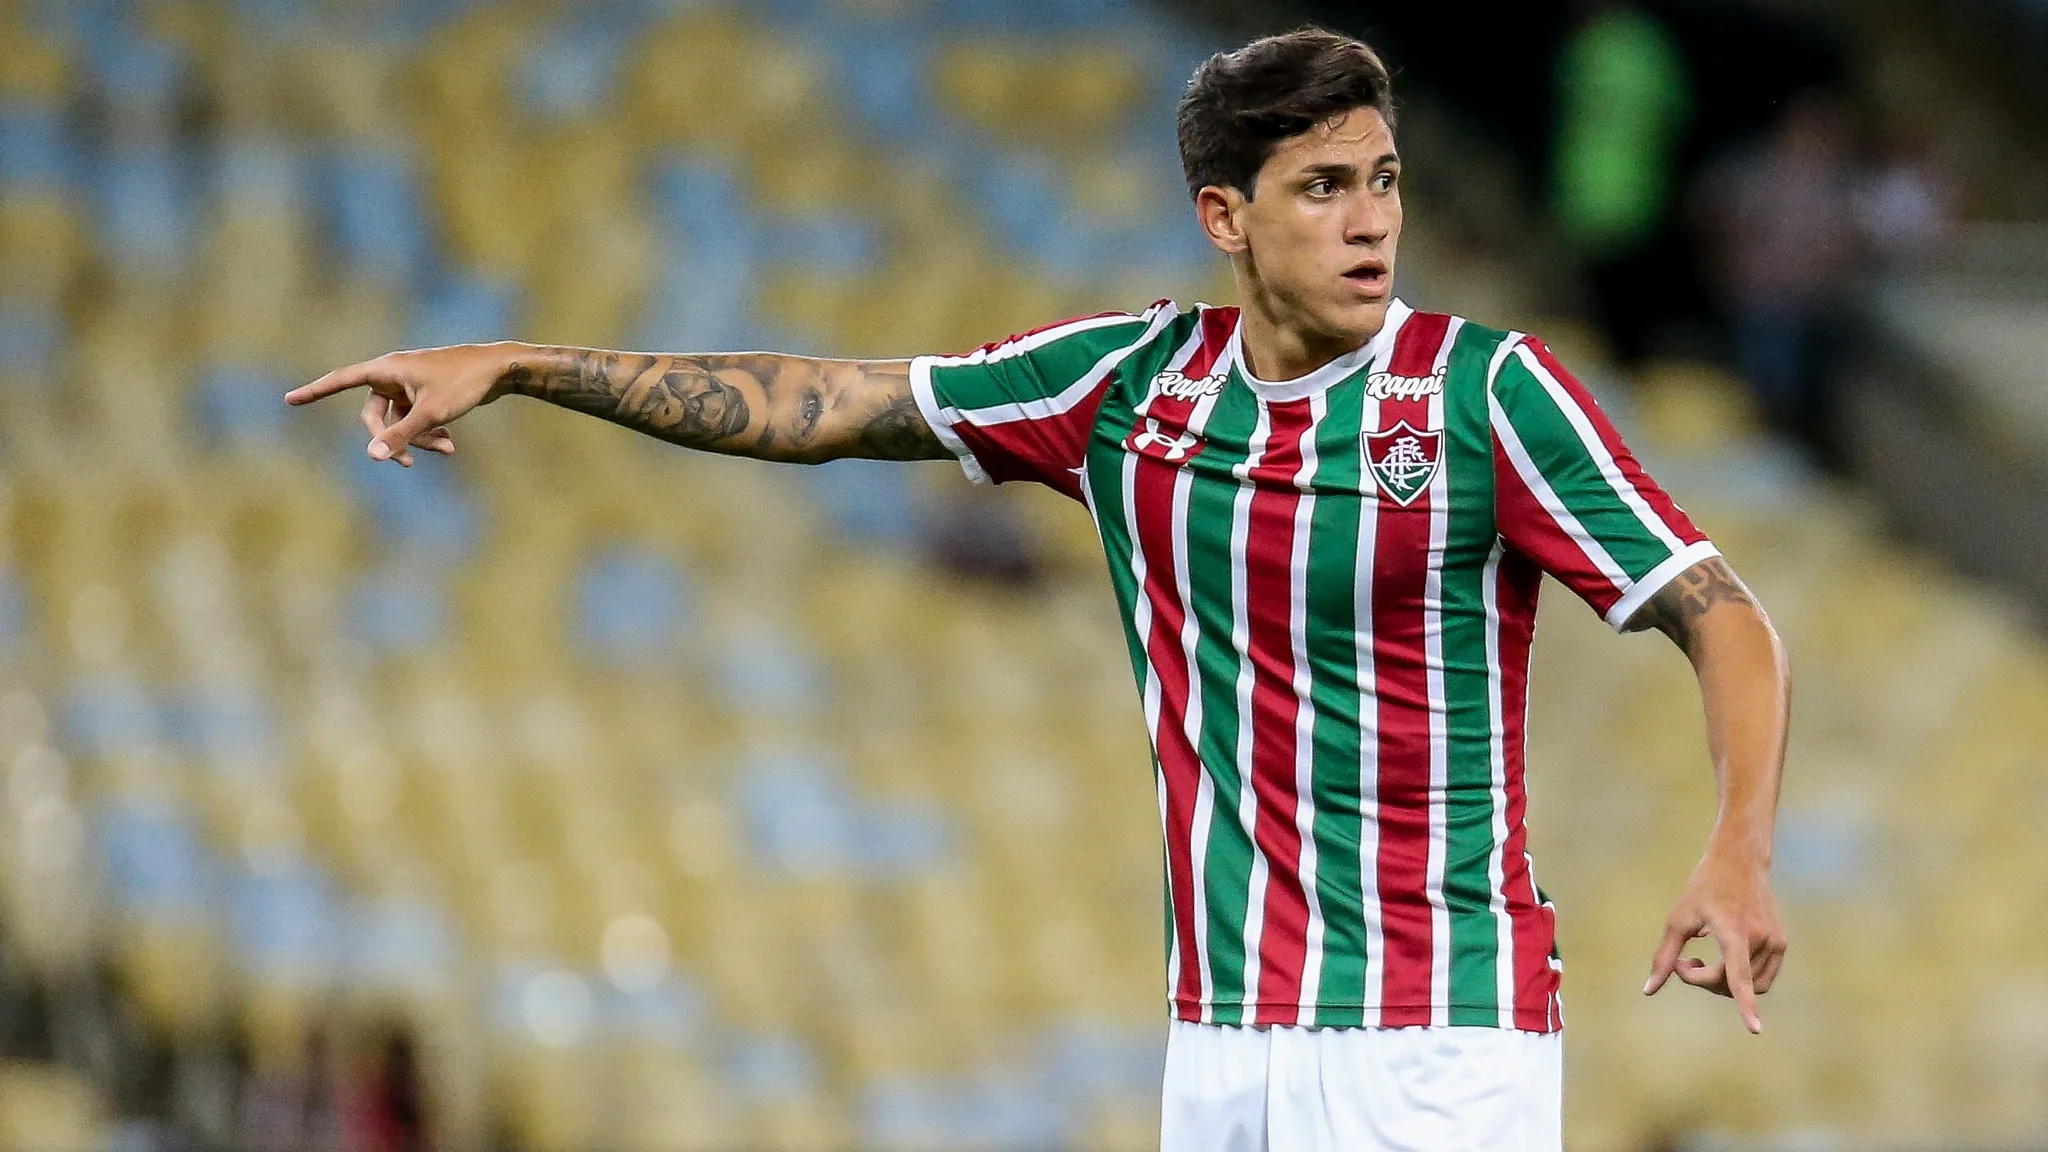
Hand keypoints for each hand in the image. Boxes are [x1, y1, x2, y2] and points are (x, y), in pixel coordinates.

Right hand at [284, 343, 515, 466]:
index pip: (341, 380)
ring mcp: (409, 384)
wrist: (499, 370)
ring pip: (399, 421)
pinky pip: (415, 419)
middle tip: (408, 464)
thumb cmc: (464, 384)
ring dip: (418, 439)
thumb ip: (400, 436)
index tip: (289, 400)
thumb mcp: (430, 414)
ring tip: (447, 449)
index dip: (315, 391)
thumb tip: (372, 457)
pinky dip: (429, 433)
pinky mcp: (425, 393)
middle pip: (374, 415)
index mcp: (386, 369)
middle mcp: (393, 374)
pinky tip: (450, 446)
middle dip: (392, 439)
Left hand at [1644, 841, 1786, 1033]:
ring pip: (1750, 986)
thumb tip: (1648, 991)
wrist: (1740, 860)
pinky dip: (1740, 977)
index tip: (1754, 1030)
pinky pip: (1762, 977)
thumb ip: (1664, 957)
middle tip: (1682, 963)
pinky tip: (1721, 957)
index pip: (1739, 975)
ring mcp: (1775, 941)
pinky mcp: (1781, 943)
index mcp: (1735, 930)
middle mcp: (1761, 938)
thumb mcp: (1678, 919)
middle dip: (1703, 981)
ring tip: (1699, 960)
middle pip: (1731, 984)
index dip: (1745, 1005)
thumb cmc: (1704, 887)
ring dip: (1723, 983)